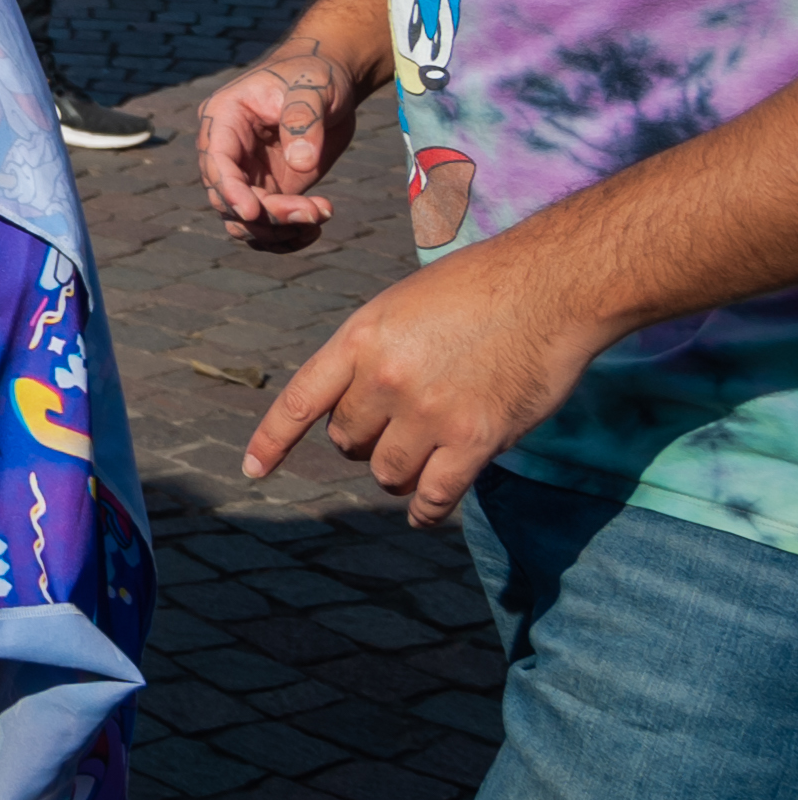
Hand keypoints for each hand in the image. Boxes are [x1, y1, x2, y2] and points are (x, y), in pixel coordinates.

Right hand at [196, 36, 364, 251]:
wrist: (331, 80)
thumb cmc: (315, 74)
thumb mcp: (312, 87)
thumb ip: (303, 120)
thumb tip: (301, 163)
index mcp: (224, 118)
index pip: (215, 161)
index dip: (228, 189)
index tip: (253, 211)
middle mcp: (228, 150)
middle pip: (228, 199)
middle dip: (267, 214)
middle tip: (314, 212)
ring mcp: (248, 173)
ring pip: (244, 221)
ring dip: (279, 231)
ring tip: (321, 215)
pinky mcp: (271, 189)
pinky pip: (267, 225)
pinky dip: (288, 236)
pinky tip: (317, 225)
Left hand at [242, 239, 607, 524]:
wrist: (547, 286)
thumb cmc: (478, 288)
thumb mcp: (401, 307)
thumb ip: (373, 353)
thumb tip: (359, 402)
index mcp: (359, 339)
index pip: (300, 401)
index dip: (273, 441)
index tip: (252, 470)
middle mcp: (384, 379)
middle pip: (347, 439)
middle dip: (362, 439)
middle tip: (392, 427)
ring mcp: (428, 412)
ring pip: (387, 472)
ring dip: (396, 472)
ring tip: (417, 456)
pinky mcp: (474, 440)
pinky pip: (435, 495)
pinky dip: (426, 510)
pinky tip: (423, 512)